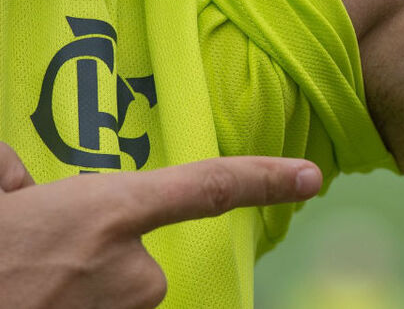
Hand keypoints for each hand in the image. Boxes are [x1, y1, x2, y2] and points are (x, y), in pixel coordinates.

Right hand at [0, 141, 321, 307]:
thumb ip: (16, 179)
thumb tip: (14, 172)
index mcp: (105, 215)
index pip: (208, 188)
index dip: (264, 180)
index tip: (310, 177)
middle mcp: (131, 271)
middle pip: (140, 254)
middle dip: (92, 252)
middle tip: (31, 255)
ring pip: (111, 292)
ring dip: (71, 285)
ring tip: (21, 280)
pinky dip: (67, 302)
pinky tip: (30, 295)